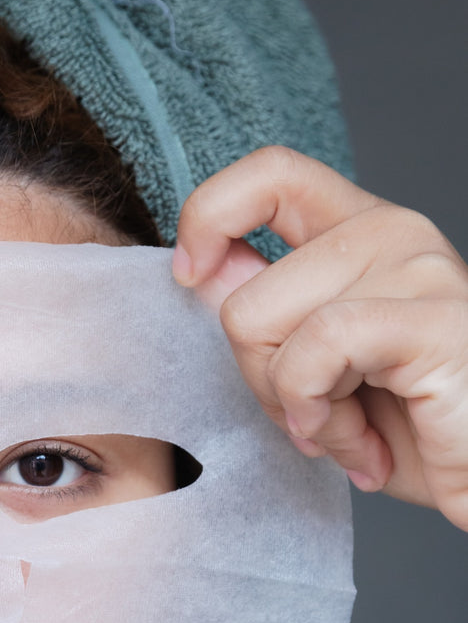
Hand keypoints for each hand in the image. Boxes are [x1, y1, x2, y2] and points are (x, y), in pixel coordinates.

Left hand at [173, 147, 467, 529]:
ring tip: (353, 432)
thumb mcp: (320, 367)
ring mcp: (419, 268)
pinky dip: (322, 415)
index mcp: (363, 232)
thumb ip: (269, 313)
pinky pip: (316, 348)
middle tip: (317, 417)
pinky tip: (367, 448)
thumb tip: (203, 272)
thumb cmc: (417, 429)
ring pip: (264, 324)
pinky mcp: (433, 319)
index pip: (272, 174)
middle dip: (259, 380)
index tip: (190, 276)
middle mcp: (394, 232)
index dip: (210, 215)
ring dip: (295, 407)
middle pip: (244, 295)